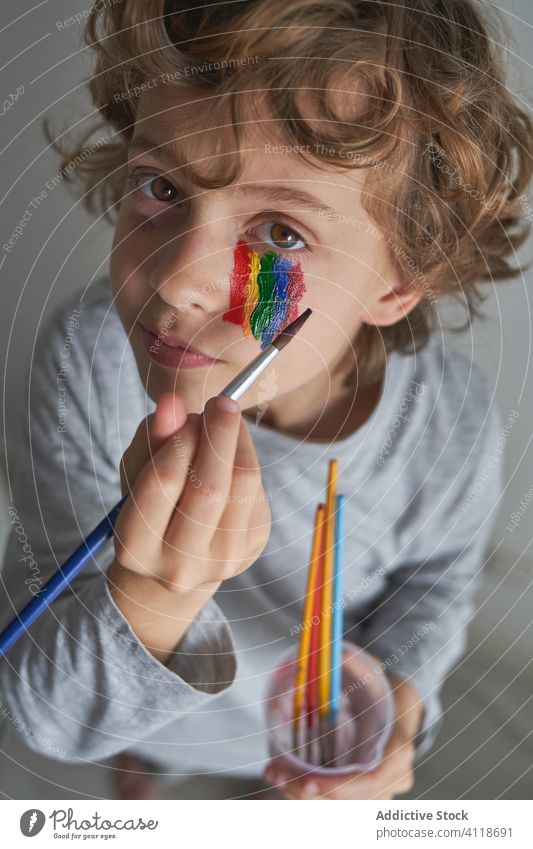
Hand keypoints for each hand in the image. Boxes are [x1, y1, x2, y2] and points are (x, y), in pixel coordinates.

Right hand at [113, 392, 270, 593]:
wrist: (175, 565)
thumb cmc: (150, 510)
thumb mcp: (138, 474)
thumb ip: (152, 438)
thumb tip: (173, 402)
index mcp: (137, 546)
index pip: (164, 481)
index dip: (181, 438)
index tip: (190, 413)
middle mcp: (179, 564)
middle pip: (210, 488)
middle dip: (218, 434)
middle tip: (220, 403)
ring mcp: (221, 561)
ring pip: (242, 486)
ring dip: (238, 443)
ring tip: (226, 423)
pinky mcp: (252, 548)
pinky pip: (257, 492)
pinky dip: (246, 462)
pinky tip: (232, 455)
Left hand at [264, 672, 423, 799]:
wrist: (397, 711)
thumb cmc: (381, 692)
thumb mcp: (373, 674)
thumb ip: (355, 663)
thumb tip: (334, 652)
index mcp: (398, 749)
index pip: (372, 780)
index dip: (340, 787)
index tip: (307, 782)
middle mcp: (392, 779)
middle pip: (348, 800)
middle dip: (306, 791)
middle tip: (274, 772)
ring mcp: (378, 793)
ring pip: (335, 806)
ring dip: (299, 793)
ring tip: (272, 771)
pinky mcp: (360, 797)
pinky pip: (331, 803)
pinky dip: (303, 793)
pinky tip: (280, 776)